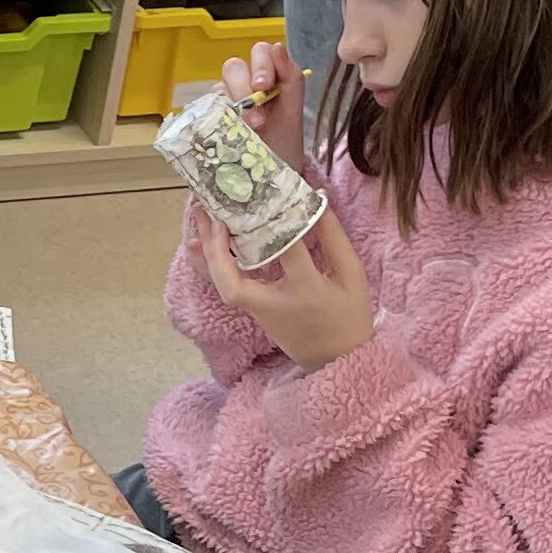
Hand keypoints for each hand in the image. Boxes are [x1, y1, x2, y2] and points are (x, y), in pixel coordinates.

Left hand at [195, 200, 374, 366]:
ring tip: (200, 218)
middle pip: (233, 281)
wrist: (338, 361)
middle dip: (216, 247)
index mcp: (306, 291)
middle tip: (210, 211)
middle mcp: (275, 304)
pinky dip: (212, 266)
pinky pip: (227, 288)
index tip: (269, 191)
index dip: (276, 219)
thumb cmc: (349, 315)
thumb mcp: (352, 275)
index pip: (286, 250)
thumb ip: (334, 238)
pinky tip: (199, 244)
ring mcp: (260, 313)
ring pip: (223, 286)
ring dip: (208, 253)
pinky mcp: (253, 314)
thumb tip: (317, 201)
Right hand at [224, 38, 307, 174]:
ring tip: (248, 130)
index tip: (263, 86)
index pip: (260, 52)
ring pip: (219, 86)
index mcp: (269, 78)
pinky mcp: (211, 118)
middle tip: (256, 115)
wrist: (269, 179)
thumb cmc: (283, 145)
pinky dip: (218, 117)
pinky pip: (207, 107)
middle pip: (234, 67)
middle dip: (244, 88)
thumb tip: (278, 47)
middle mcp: (245, 85)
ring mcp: (226, 101)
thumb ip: (291, 79)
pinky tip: (229, 132)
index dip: (261, 65)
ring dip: (233, 106)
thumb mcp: (293, 113)